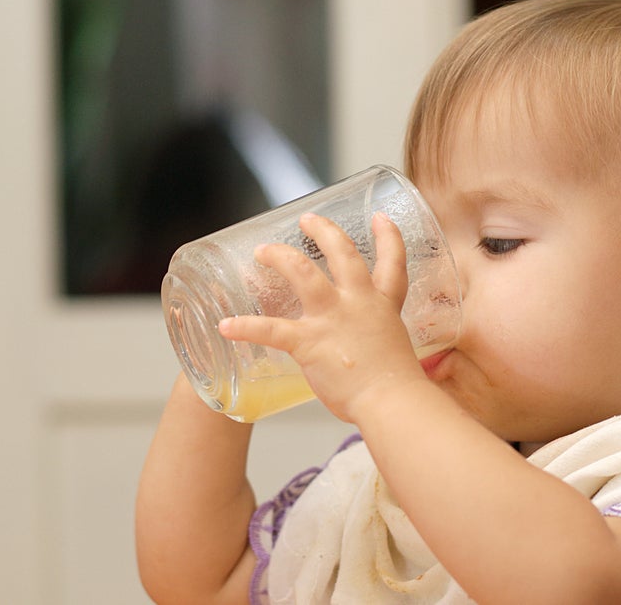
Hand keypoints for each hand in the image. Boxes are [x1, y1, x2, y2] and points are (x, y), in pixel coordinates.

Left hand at [218, 212, 428, 422]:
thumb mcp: (392, 350)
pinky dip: (245, 327)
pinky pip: (269, 329)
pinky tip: (225, 326)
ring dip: (280, 256)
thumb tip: (360, 356)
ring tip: (263, 251)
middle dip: (323, 230)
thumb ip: (372, 341)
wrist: (392, 402)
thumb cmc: (395, 387)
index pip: (392, 262)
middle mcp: (357, 303)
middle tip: (307, 220)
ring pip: (303, 272)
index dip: (387, 236)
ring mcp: (331, 319)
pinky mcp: (308, 342)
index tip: (378, 217)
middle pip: (342, 252)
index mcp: (382, 305)